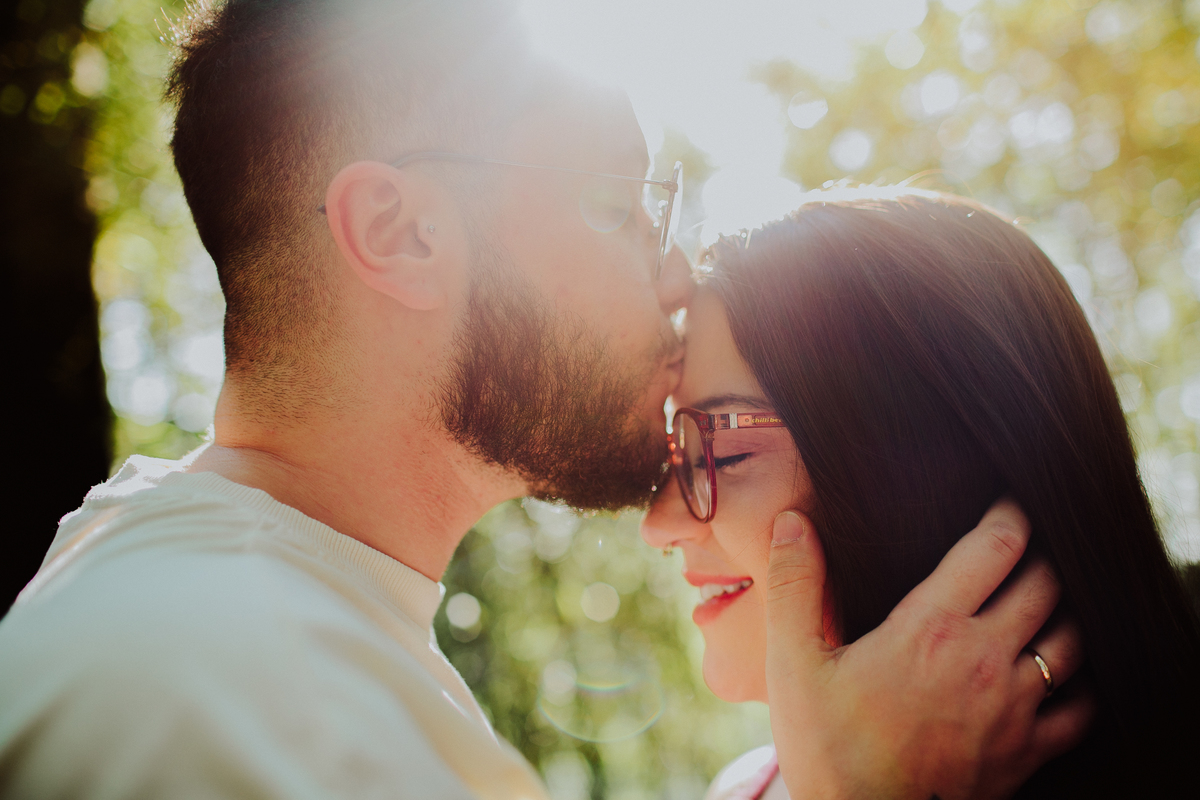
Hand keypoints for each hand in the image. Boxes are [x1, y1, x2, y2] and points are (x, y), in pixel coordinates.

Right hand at [764, 499, 1093, 799]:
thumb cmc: (825, 745)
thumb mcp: (793, 662)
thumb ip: (795, 584)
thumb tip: (793, 520)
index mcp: (931, 628)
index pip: (996, 546)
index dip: (1010, 513)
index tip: (1007, 501)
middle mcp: (984, 659)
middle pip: (1045, 582)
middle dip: (1041, 553)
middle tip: (1025, 543)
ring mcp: (1013, 708)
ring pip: (1072, 637)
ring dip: (1064, 608)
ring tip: (1045, 595)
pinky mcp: (1027, 752)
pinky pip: (1082, 706)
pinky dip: (1082, 678)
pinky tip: (1061, 668)